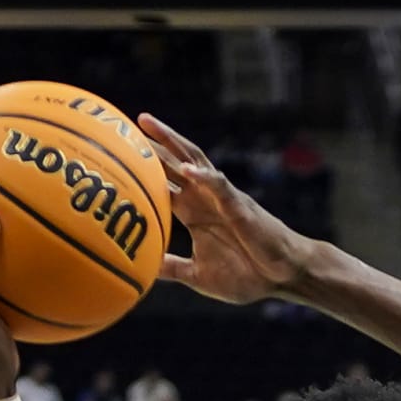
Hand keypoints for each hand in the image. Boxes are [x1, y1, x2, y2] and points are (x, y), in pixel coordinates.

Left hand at [137, 116, 315, 304]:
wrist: (282, 276)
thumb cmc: (248, 275)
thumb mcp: (199, 275)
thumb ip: (173, 268)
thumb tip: (145, 269)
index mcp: (194, 214)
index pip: (164, 184)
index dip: (143, 169)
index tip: (118, 155)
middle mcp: (205, 199)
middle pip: (174, 163)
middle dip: (153, 144)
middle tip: (128, 123)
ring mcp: (221, 199)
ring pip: (193, 161)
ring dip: (171, 143)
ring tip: (150, 126)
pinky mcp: (240, 206)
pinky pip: (219, 186)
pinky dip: (203, 176)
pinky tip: (186, 169)